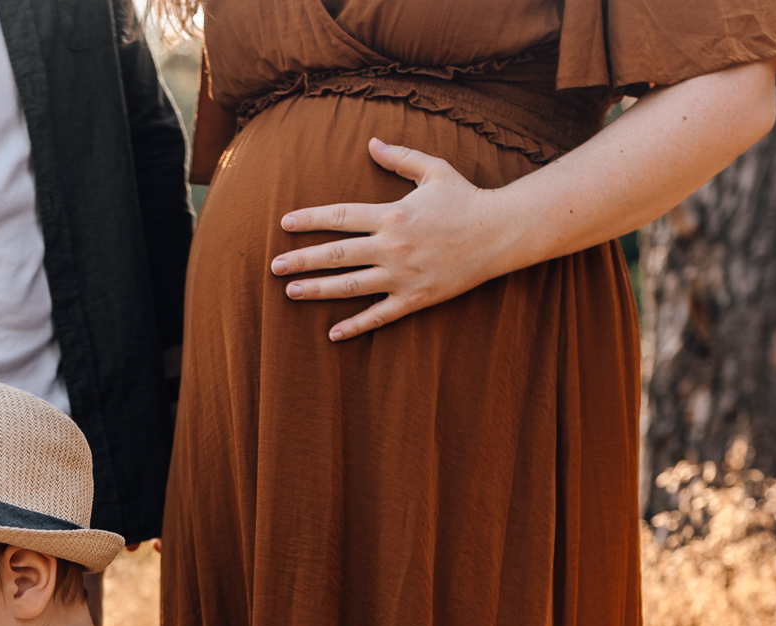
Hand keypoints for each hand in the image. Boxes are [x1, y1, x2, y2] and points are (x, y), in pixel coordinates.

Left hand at [271, 136, 523, 341]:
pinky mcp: (415, 298)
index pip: (340, 217)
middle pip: (336, 255)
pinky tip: (332, 333)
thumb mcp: (434, 170)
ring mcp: (402, 276)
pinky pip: (379, 315)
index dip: (310, 220)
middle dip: (301, 261)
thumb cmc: (466, 198)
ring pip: (350, 286)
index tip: (284, 225)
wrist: (501, 233)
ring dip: (318, 291)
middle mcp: (392, 247)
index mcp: (393, 215)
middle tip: (274, 267)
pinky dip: (355, 326)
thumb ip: (399, 157)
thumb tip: (371, 142)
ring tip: (290, 293)